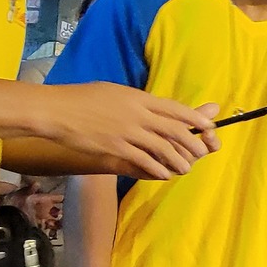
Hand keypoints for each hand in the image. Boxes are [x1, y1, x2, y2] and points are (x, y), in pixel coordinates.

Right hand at [33, 84, 218, 178]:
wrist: (57, 111)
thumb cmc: (82, 99)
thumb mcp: (114, 92)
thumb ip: (135, 100)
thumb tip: (150, 104)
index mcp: (139, 98)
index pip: (174, 108)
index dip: (195, 118)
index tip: (209, 125)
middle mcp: (138, 114)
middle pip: (174, 129)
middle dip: (193, 142)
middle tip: (203, 152)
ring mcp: (128, 131)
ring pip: (162, 148)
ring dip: (177, 160)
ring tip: (186, 168)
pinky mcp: (116, 147)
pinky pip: (143, 161)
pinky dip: (156, 169)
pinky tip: (163, 174)